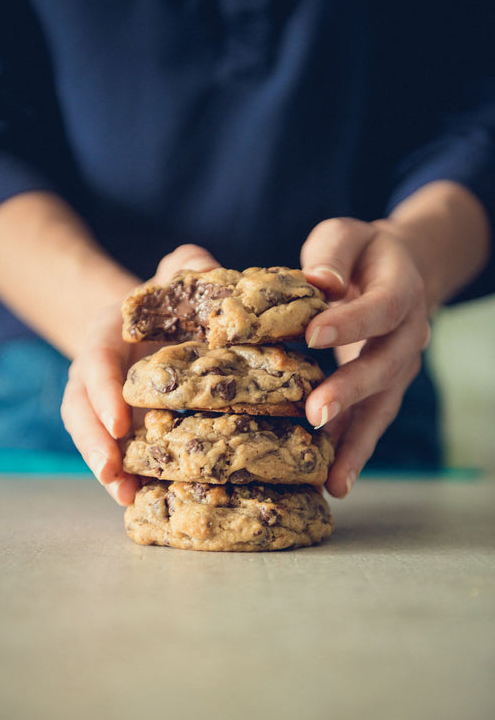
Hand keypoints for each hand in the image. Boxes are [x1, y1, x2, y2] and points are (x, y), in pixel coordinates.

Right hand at [61, 244, 220, 504]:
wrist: (151, 327)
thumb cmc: (164, 304)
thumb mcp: (174, 279)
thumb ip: (187, 266)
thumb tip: (207, 268)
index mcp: (104, 337)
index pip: (95, 362)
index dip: (103, 392)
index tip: (118, 421)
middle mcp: (95, 375)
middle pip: (80, 410)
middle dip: (92, 442)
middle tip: (110, 471)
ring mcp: (103, 405)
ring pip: (92, 438)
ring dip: (106, 468)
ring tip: (124, 495)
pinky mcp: (120, 428)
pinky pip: (117, 453)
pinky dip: (126, 476)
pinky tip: (142, 499)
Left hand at [301, 217, 431, 497]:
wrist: (394, 274)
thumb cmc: (359, 254)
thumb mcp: (346, 236)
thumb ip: (333, 252)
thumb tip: (319, 281)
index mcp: (400, 290)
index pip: (380, 308)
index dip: (349, 321)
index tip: (313, 332)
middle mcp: (407, 335)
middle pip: (384, 366)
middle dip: (350, 391)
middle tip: (315, 412)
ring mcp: (398, 369)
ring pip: (382, 406)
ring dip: (357, 440)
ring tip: (333, 476)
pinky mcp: (383, 391)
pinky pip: (371, 424)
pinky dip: (355, 453)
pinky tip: (335, 483)